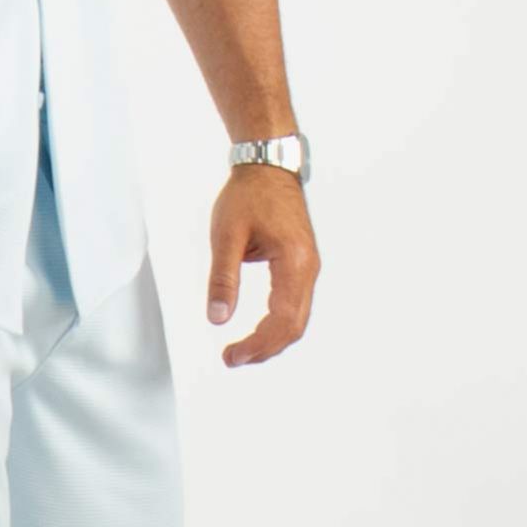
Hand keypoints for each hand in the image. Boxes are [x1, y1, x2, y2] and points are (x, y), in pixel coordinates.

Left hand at [207, 168, 318, 365]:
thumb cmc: (249, 195)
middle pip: (295, 326)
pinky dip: (278, 324)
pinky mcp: (301, 265)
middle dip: (265, 348)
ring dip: (272, 339)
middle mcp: (308, 268)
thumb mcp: (226, 236)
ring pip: (297, 318)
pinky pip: (295, 305)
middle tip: (232, 359)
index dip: (258, 344)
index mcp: (295, 262)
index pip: (282, 319)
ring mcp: (308, 267)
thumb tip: (218, 318)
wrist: (268, 166)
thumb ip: (223, 278)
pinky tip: (258, 332)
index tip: (232, 356)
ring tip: (242, 351)